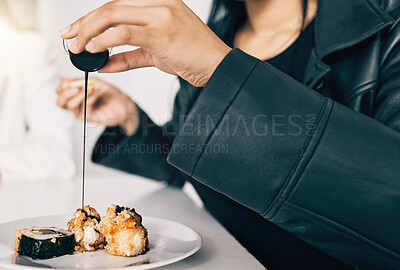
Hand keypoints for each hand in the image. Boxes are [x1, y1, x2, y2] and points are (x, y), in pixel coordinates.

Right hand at [56, 76, 138, 135]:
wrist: (124, 104)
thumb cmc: (111, 94)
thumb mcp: (94, 82)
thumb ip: (78, 81)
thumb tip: (62, 78)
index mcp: (75, 95)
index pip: (59, 93)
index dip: (60, 88)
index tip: (66, 82)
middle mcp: (77, 105)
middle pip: (60, 102)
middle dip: (65, 93)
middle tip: (75, 86)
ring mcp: (82, 112)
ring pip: (70, 106)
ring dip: (79, 94)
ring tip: (90, 88)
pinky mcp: (89, 117)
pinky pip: (84, 108)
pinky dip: (90, 98)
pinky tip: (96, 92)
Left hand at [59, 0, 230, 86]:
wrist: (218, 66)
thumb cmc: (192, 57)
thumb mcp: (156, 54)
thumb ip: (128, 56)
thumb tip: (103, 63)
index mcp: (159, 2)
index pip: (117, 5)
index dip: (92, 18)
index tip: (75, 30)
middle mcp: (160, 3)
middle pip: (111, 7)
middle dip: (84, 23)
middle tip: (69, 38)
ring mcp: (161, 15)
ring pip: (114, 15)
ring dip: (89, 31)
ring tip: (78, 48)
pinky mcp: (162, 33)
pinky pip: (125, 32)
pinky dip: (105, 40)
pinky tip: (94, 48)